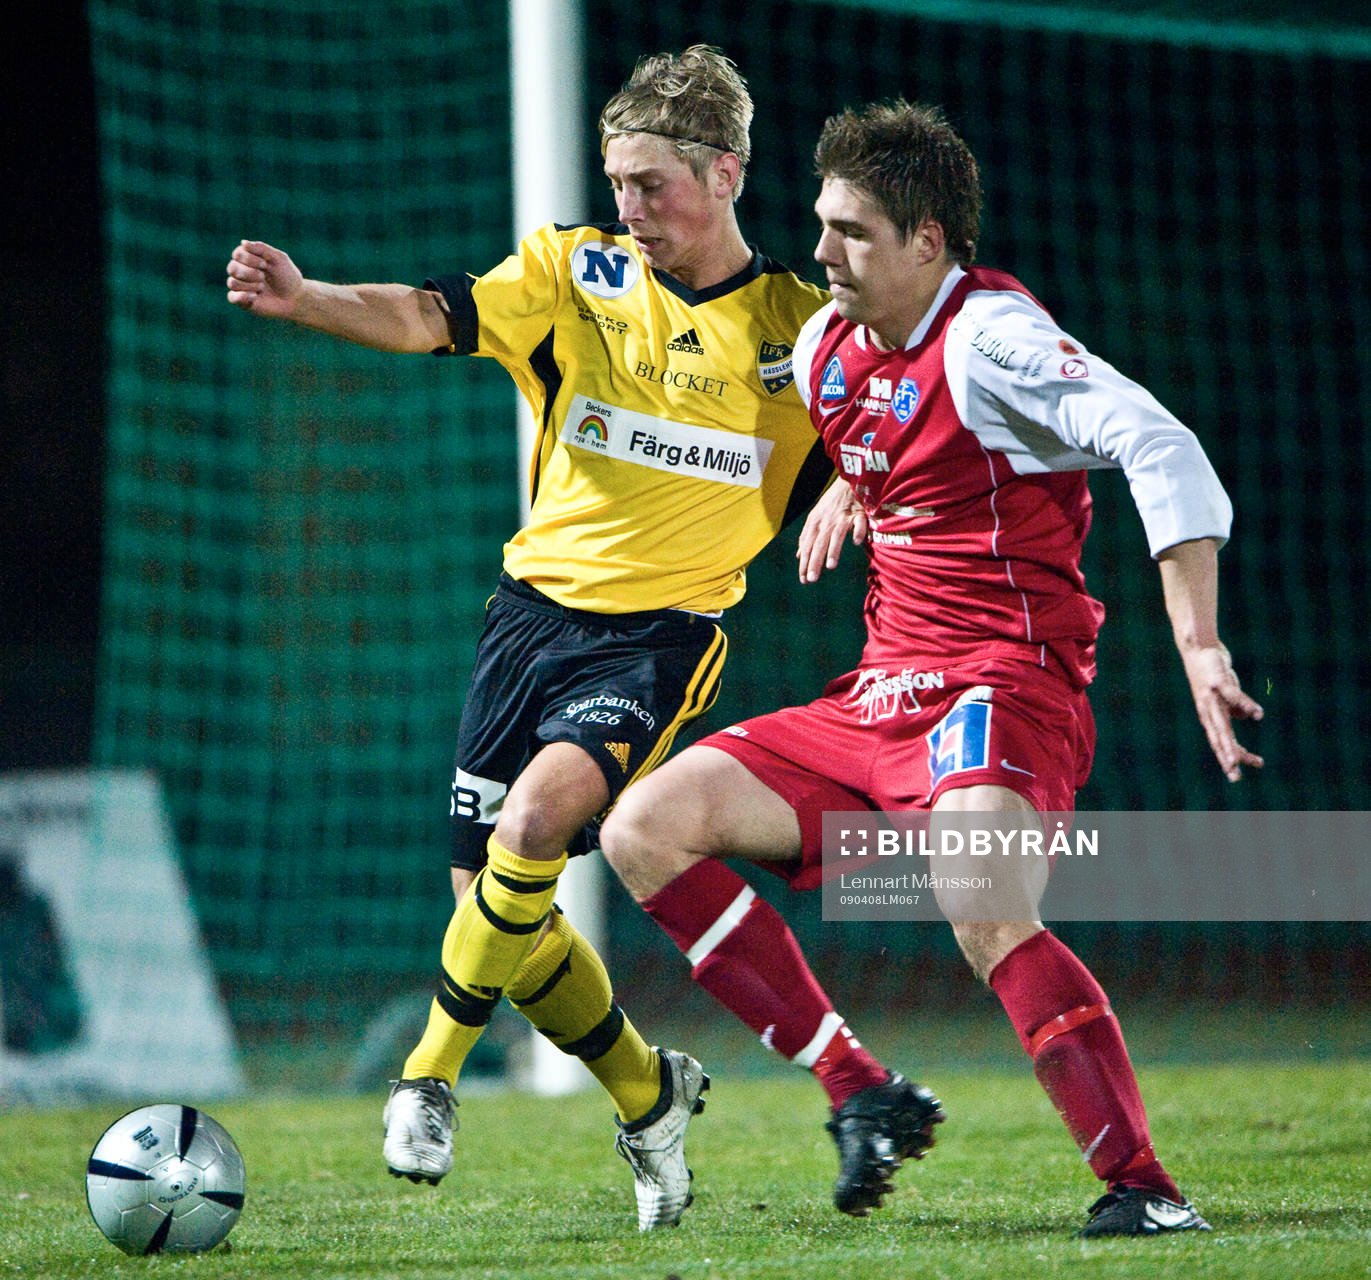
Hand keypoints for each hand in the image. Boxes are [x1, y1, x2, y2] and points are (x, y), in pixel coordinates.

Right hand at [226, 240, 303, 317]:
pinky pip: (232, 297)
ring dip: (249, 284)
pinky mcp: (243, 301)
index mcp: (248, 258)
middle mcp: (241, 271)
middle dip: (249, 272)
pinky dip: (242, 296)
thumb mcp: (278, 258)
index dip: (249, 259)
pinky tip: (255, 296)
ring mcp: (241, 286)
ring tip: (262, 288)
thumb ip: (261, 248)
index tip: (265, 264)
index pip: (237, 254)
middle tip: (263, 277)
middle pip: (232, 268)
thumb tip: (243, 242)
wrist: (295, 298)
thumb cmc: (287, 277)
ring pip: (232, 283)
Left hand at [797, 479, 866, 582]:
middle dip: (814, 561)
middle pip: (819, 542)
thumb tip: (798, 555)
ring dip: (834, 549)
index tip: (803, 579)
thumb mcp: (816, 516)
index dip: (804, 562)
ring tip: (830, 566)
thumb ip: (807, 536)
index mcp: (816, 522)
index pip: (807, 545)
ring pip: (837, 534)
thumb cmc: (833, 501)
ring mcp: (843, 516)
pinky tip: (857, 542)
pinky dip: (858, 531)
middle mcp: (827, 520)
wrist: (849, 479)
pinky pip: (859, 523)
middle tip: (811, 579)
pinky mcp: (859, 513)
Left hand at [1177, 642, 1263, 781]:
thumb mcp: (1224, 695)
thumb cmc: (1213, 673)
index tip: (1237, 774)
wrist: (1198, 647)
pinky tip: (1259, 716)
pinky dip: (1246, 705)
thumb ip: (1233, 708)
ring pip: (1220, 724)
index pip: (1219, 741)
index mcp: (1209, 715)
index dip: (1227, 757)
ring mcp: (1210, 697)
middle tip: (1234, 776)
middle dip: (1226, 758)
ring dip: (1228, 743)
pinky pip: (1235, 696)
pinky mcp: (1217, 682)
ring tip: (1237, 759)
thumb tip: (1244, 718)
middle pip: (1218, 738)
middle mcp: (1207, 710)